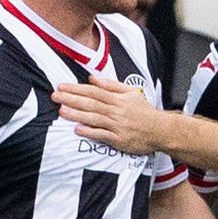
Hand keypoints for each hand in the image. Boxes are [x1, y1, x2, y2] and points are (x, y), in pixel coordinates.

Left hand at [51, 76, 170, 153]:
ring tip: (62, 111)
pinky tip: (77, 129)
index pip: (94, 92)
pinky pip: (102, 135)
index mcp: (119, 99)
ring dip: (77, 115)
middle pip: (92, 104)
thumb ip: (112, 85)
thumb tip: (93, 79)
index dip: (77, 89)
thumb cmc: (145, 112)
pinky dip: (90, 132)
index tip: (62, 86)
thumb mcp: (131, 93)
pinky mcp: (119, 140)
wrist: (161, 130)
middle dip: (72, 99)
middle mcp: (117, 111)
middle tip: (56, 96)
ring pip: (94, 119)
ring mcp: (118, 126)